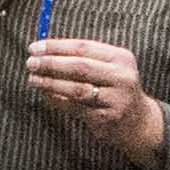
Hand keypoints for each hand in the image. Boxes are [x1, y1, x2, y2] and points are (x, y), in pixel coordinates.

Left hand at [25, 34, 165, 163]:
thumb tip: (44, 50)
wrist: (138, 122)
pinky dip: (57, 101)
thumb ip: (83, 57)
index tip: (35, 48)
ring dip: (51, 83)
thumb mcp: (109, 68)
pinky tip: (46, 95)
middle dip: (51, 64)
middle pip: (80, 66)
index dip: (56, 47)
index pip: (83, 47)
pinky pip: (76, 107)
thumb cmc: (114, 89)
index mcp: (120, 57)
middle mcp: (122, 77)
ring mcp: (116, 99)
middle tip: (31, 63)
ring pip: (77, 89)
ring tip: (33, 80)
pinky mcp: (107, 118)